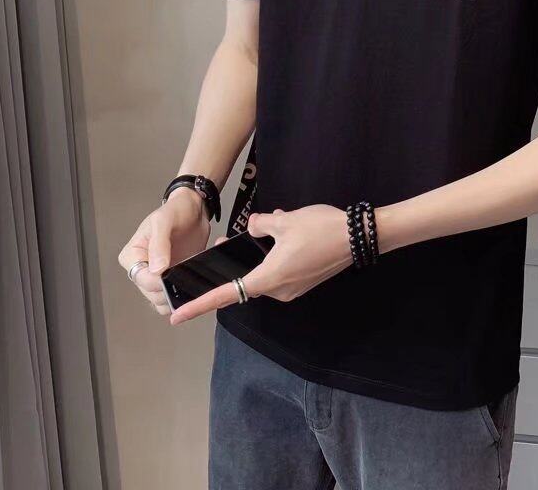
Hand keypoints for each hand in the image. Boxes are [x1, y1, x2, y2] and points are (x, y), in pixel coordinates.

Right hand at [118, 188, 210, 314]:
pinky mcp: (174, 278)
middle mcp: (142, 269)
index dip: (156, 282)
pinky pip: (176, 296)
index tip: (171, 276)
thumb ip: (159, 244)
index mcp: (132, 256)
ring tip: (191, 279)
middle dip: (168, 291)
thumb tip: (156, 269)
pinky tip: (195, 283)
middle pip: (151, 294)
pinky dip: (186, 295)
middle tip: (186, 278)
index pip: (140, 278)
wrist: (194, 210)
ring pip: (162, 301)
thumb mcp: (163, 221)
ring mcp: (158, 276)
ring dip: (177, 296)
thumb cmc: (175, 210)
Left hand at [169, 204, 352, 324]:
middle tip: (224, 243)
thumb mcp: (285, 220)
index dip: (199, 305)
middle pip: (247, 280)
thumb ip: (260, 224)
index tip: (177, 317)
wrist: (360, 236)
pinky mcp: (304, 282)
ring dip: (259, 255)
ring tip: (268, 227)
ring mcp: (294, 288)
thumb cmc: (321, 228)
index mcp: (269, 277)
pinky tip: (284, 234)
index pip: (227, 294)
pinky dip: (275, 256)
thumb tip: (254, 226)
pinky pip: (281, 271)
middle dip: (234, 263)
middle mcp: (279, 289)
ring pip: (265, 273)